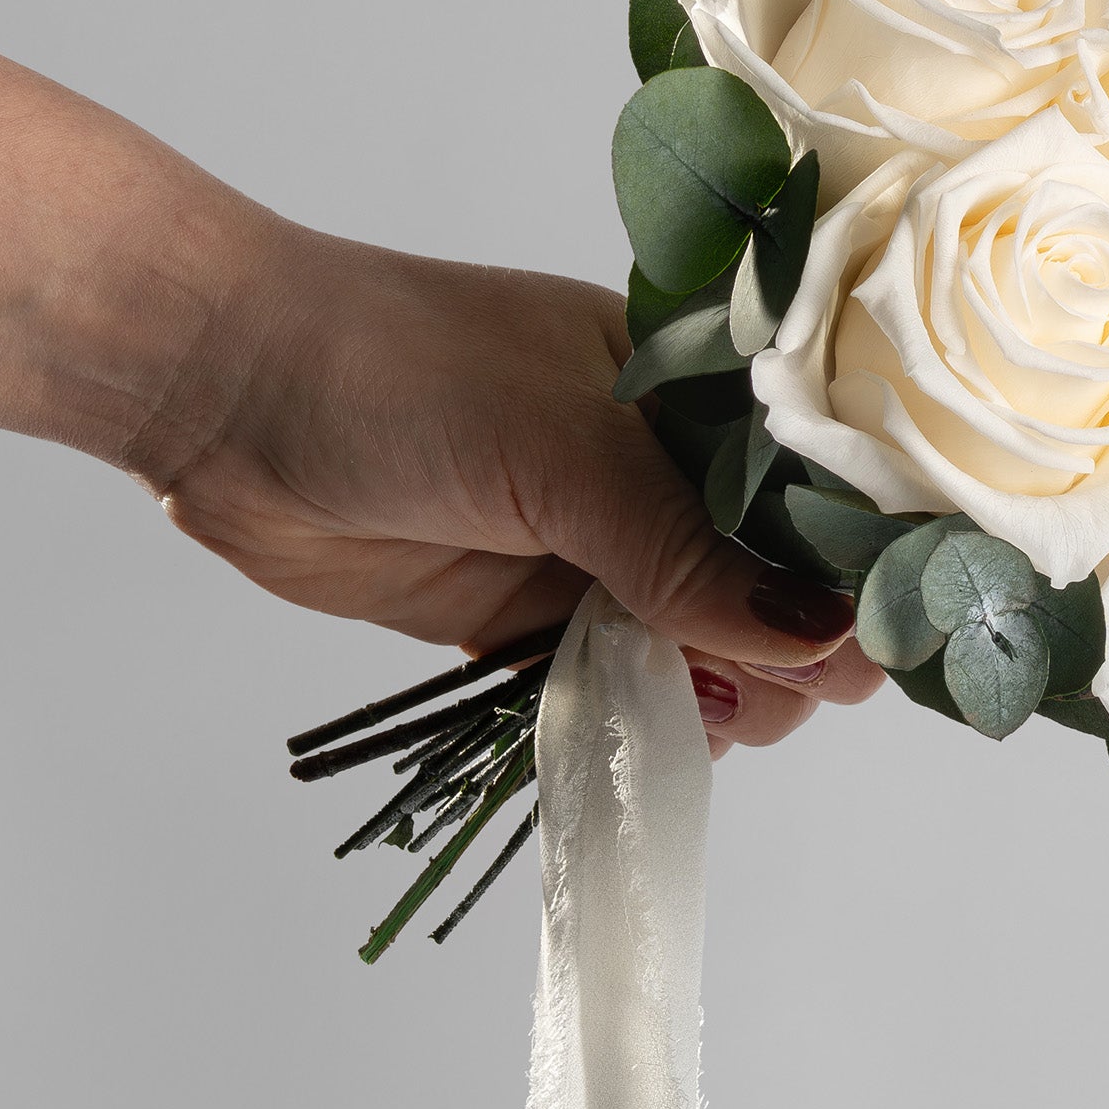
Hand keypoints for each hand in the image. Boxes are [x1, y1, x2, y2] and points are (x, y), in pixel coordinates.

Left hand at [149, 231, 883, 753]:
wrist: (225, 396)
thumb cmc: (397, 370)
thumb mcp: (562, 449)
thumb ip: (683, 551)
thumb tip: (817, 636)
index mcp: (693, 387)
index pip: (815, 482)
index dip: (856, 557)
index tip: (883, 629)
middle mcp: (659, 468)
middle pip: (774, 581)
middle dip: (793, 642)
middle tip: (783, 685)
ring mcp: (595, 545)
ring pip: (703, 646)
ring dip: (719, 691)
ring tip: (705, 711)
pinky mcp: (529, 615)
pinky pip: (617, 683)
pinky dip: (643, 719)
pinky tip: (660, 739)